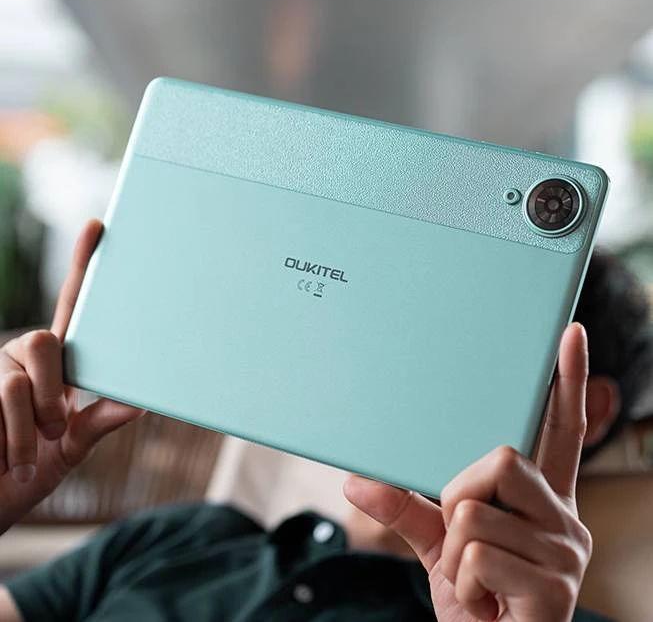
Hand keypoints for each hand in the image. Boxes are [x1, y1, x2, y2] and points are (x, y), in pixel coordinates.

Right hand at [0, 219, 143, 533]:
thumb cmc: (27, 474)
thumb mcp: (72, 448)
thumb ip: (101, 421)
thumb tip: (144, 402)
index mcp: (57, 365)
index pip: (72, 305)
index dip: (83, 265)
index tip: (99, 225)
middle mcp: (23, 357)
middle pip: (44, 340)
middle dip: (53, 391)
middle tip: (55, 429)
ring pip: (17, 380)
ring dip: (29, 427)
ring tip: (25, 456)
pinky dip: (7, 442)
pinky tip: (2, 462)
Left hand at [345, 323, 591, 621]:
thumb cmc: (476, 599)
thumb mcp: (437, 546)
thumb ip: (404, 507)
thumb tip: (354, 480)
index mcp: (542, 499)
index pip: (562, 429)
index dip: (566, 382)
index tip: (568, 334)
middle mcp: (564, 517)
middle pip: (502, 458)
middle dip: (459, 495)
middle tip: (462, 537)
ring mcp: (565, 552)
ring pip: (476, 508)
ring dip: (454, 550)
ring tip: (475, 579)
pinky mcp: (556, 587)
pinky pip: (476, 553)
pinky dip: (461, 580)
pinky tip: (486, 603)